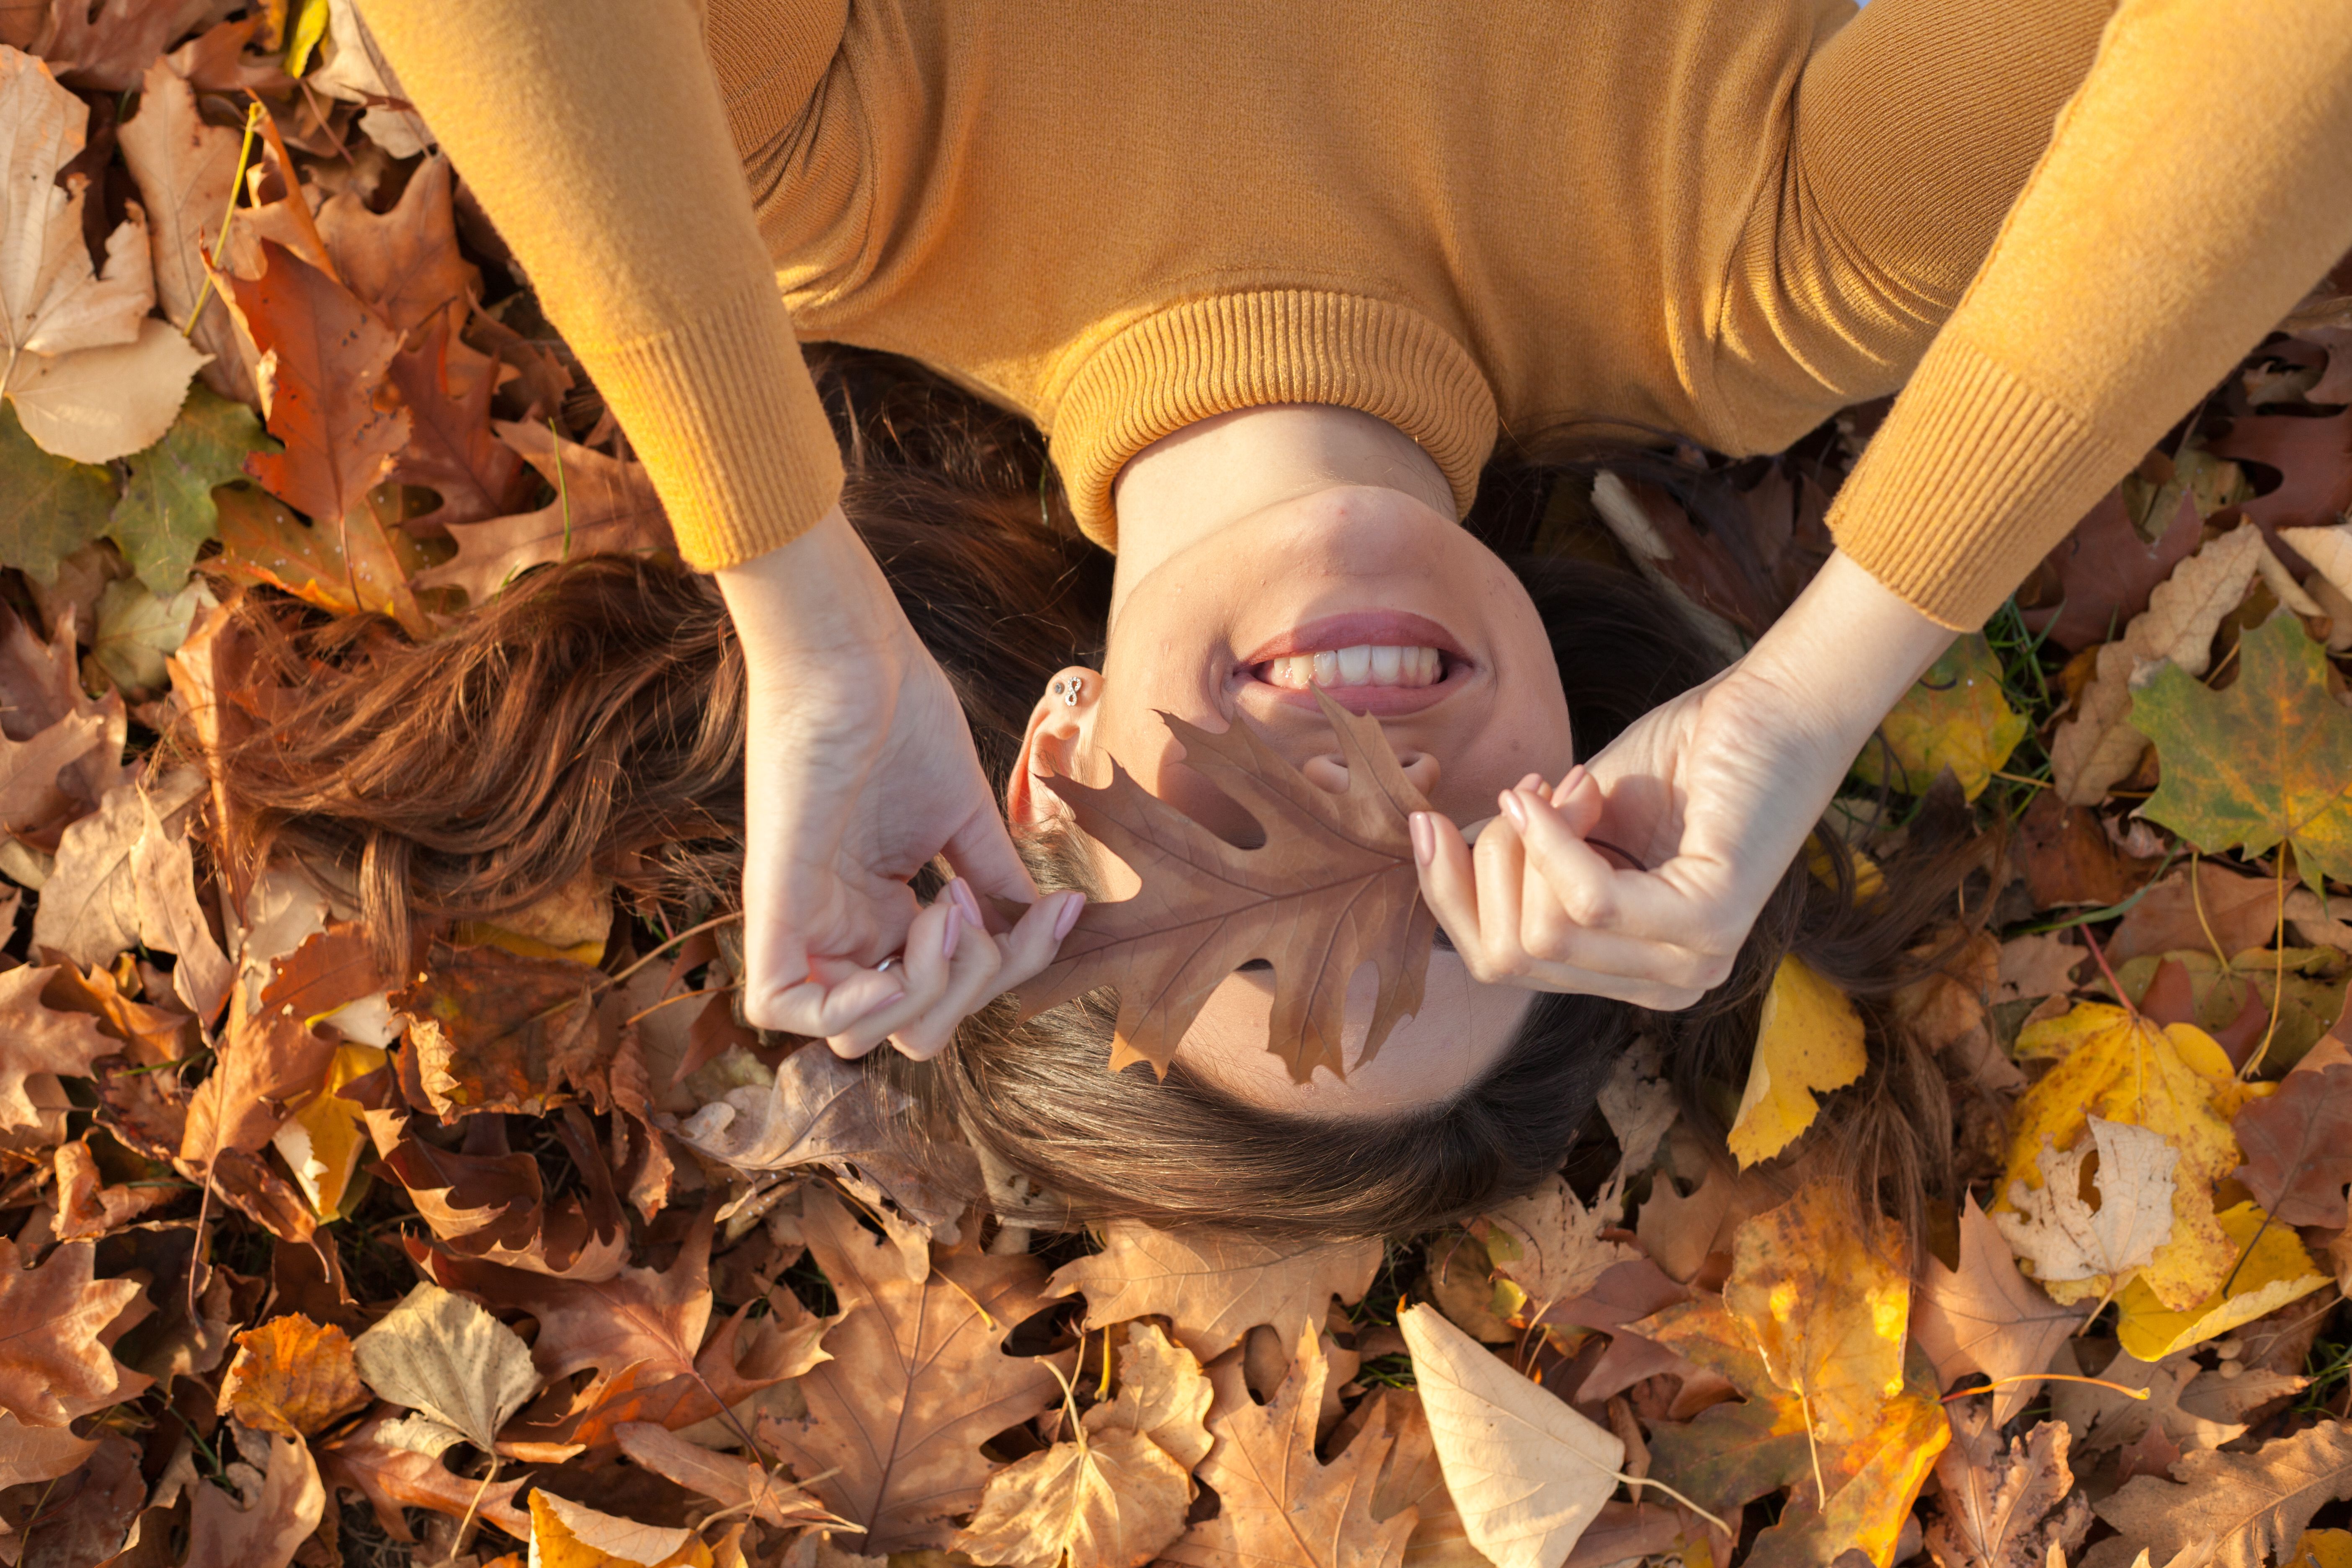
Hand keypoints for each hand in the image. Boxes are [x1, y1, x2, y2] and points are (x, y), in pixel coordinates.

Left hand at [717, 509, 1067, 1052]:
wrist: (855, 653)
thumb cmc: (901, 714)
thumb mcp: (963, 816)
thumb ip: (997, 878)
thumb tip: (1048, 923)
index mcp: (882, 911)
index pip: (948, 994)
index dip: (1009, 975)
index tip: (1053, 912)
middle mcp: (841, 927)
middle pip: (909, 1030)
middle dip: (973, 991)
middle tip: (982, 905)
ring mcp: (802, 919)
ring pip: (857, 1032)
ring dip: (929, 989)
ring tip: (948, 904)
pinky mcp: (770, 903)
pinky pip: (781, 1006)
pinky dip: (853, 1007)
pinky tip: (901, 960)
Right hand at [1410, 551, 1955, 1008]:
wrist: (1777, 706)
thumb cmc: (1685, 755)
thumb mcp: (1576, 820)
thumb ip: (1522, 859)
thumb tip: (1438, 861)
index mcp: (1629, 971)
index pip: (1501, 964)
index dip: (1449, 895)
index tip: (1430, 822)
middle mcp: (1661, 985)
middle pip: (1509, 956)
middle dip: (1489, 862)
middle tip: (1528, 791)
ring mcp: (1687, 963)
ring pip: (1540, 933)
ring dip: (1528, 839)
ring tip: (1565, 785)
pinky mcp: (1706, 925)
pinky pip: (1587, 903)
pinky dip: (1555, 839)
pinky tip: (1562, 790)